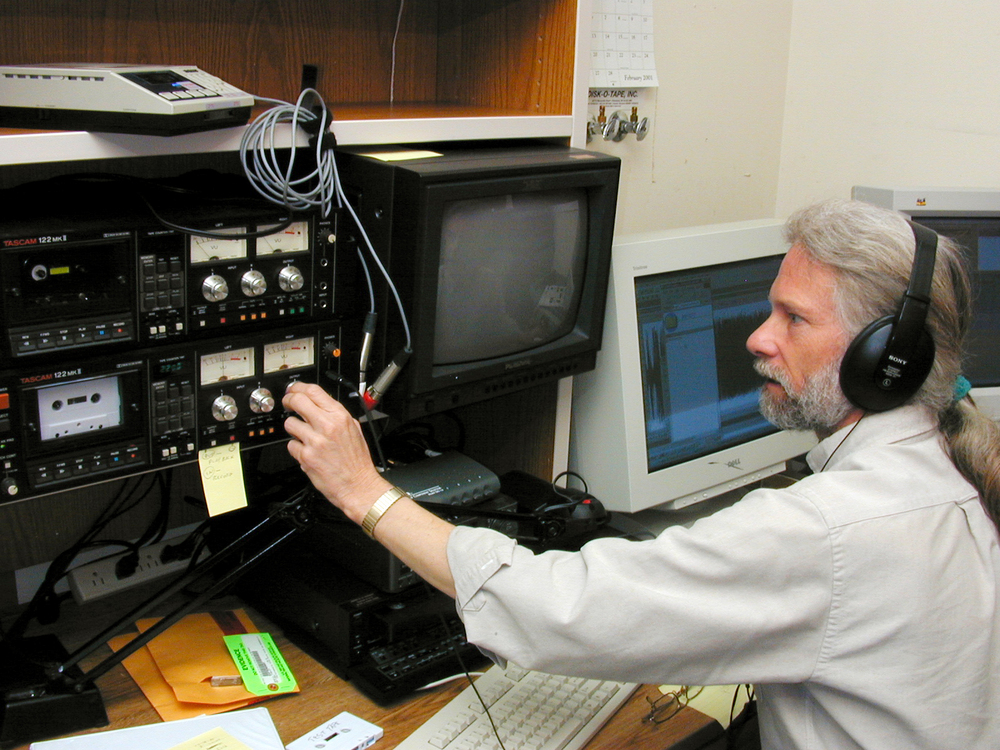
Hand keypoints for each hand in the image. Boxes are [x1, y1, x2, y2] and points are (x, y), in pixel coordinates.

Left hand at [282, 381, 390, 522]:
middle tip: (288, 404)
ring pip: (290, 423)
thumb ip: (337, 416)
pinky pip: (291, 445)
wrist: (358, 485)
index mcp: (340, 417)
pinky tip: (306, 451)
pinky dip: (296, 448)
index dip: (299, 387)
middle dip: (289, 400)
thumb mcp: (354, 429)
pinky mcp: (306, 457)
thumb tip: (320, 404)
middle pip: (297, 401)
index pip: (314, 391)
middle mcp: (327, 426)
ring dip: (293, 428)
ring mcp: (315, 441)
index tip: (294, 389)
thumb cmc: (357, 462)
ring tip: (302, 435)